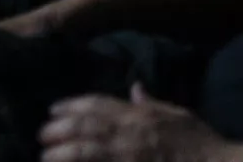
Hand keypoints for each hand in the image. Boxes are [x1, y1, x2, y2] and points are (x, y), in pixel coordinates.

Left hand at [39, 84, 242, 161]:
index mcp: (140, 116)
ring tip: (44, 156)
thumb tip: (136, 88)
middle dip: (61, 128)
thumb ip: (152, 103)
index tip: (54, 108)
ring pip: (86, 151)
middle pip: (86, 127)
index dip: (73, 105)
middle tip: (42, 133)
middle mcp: (130, 133)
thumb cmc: (200, 143)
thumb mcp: (177, 115)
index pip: (99, 105)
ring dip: (62, 152)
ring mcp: (128, 157)